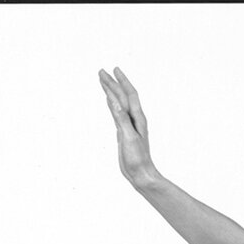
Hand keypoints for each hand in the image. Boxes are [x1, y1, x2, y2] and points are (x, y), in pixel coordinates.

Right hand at [99, 67, 155, 187]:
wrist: (141, 174)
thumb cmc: (138, 159)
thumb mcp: (129, 137)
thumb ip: (122, 119)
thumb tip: (114, 101)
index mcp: (138, 119)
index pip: (129, 95)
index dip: (122, 81)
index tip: (113, 69)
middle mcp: (134, 120)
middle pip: (122, 96)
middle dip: (113, 83)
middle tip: (101, 71)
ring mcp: (129, 126)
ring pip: (119, 103)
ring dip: (111, 92)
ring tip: (103, 81)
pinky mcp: (123, 133)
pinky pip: (116, 114)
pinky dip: (111, 105)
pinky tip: (108, 100)